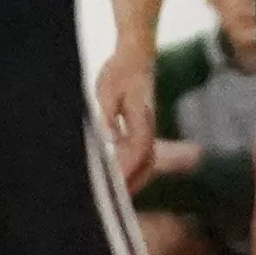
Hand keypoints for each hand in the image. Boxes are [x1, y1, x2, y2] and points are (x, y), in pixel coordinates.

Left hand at [93, 35, 160, 192]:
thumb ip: (108, 115)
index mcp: (141, 116)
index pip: (138, 149)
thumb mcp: (107, 90)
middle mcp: (148, 124)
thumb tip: (108, 138)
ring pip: (146, 158)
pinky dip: (132, 165)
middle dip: (133, 181)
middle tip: (114, 200)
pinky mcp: (142, 124)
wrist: (136, 54)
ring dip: (134, 176)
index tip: (115, 183)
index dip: (128, 168)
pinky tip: (118, 173)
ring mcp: (147, 125)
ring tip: (117, 194)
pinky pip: (140, 150)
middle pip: (146, 160)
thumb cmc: (120, 69)